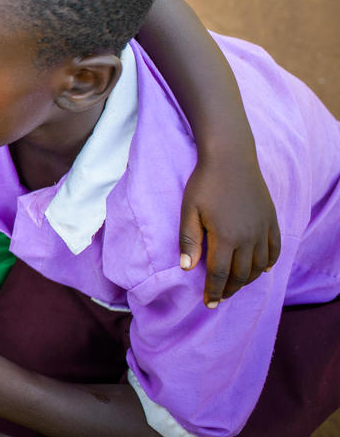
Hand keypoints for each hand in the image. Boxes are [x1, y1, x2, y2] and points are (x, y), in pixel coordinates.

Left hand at [179, 146, 280, 306]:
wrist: (231, 159)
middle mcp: (248, 238)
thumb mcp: (189, 210)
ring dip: (249, 279)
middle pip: (241, 274)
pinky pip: (275, 249)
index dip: (214, 291)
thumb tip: (187, 268)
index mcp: (225, 237)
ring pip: (260, 266)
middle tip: (221, 297)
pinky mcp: (272, 221)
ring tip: (237, 285)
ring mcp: (263, 230)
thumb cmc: (205, 183)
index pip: (220, 274)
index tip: (209, 303)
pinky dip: (269, 263)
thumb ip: (189, 240)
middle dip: (230, 289)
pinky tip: (263, 269)